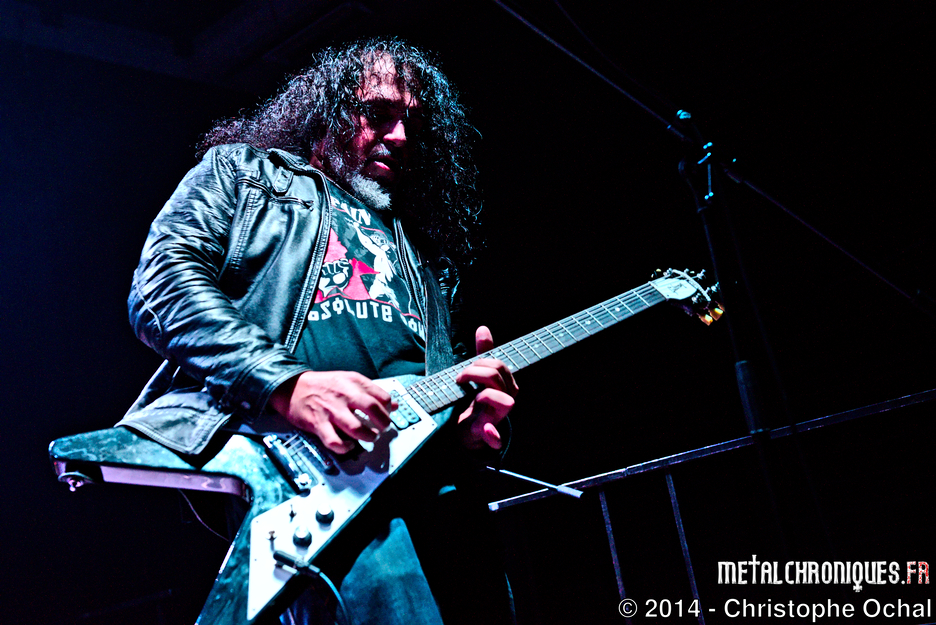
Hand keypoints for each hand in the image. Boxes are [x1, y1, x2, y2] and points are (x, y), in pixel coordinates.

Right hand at [269, 371, 396, 453]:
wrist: (291, 387)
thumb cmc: (322, 386)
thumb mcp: (348, 381)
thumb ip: (371, 392)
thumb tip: (394, 405)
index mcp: (353, 382)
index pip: (381, 396)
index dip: (388, 409)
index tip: (387, 415)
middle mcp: (344, 394)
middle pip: (373, 409)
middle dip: (383, 423)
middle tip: (382, 429)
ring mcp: (331, 410)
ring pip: (356, 428)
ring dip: (368, 436)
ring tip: (369, 437)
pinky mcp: (318, 423)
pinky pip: (335, 441)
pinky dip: (345, 447)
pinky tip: (348, 446)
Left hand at [455, 326, 518, 449]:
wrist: (469, 430)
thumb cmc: (476, 400)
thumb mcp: (479, 376)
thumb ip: (483, 354)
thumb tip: (483, 329)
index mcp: (505, 385)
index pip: (499, 365)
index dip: (479, 363)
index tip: (462, 370)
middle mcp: (507, 399)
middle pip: (497, 377)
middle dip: (474, 373)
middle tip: (460, 379)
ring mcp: (499, 417)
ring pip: (505, 401)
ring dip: (483, 395)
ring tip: (468, 395)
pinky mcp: (488, 435)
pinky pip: (496, 437)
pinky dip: (493, 435)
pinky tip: (486, 431)